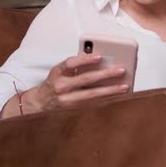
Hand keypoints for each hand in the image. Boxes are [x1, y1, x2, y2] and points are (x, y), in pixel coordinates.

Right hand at [0, 53, 127, 117]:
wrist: (40, 103)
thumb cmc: (55, 82)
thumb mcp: (60, 70)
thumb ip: (75, 65)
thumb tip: (100, 60)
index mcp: (58, 72)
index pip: (71, 64)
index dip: (85, 60)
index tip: (100, 57)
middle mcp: (61, 86)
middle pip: (86, 79)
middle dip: (106, 74)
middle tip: (121, 70)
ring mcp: (67, 100)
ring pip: (92, 95)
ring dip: (110, 90)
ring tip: (125, 86)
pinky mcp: (73, 110)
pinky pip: (92, 104)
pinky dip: (106, 100)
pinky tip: (117, 97)